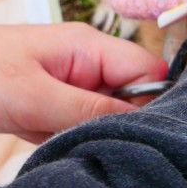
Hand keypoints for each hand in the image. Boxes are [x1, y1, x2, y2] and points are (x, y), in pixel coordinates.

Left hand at [0, 23, 168, 144]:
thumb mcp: (34, 95)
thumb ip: (89, 108)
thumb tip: (141, 123)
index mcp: (89, 47)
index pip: (148, 71)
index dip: (152, 102)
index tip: (135, 133)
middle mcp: (86, 64)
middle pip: (129, 97)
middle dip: (115, 124)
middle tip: (89, 140)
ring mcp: (69, 86)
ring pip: (103, 117)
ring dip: (85, 134)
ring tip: (53, 137)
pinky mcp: (51, 106)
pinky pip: (75, 126)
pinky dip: (62, 140)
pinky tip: (40, 141)